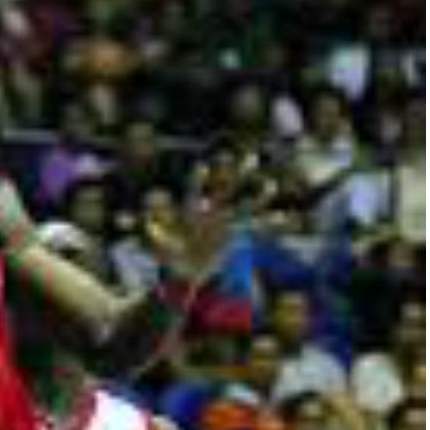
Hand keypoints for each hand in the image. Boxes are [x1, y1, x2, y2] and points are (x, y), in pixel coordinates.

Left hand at [145, 148, 269, 285]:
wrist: (184, 272)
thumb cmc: (169, 257)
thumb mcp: (160, 247)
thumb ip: (155, 233)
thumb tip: (146, 220)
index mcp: (190, 212)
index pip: (194, 191)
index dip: (198, 181)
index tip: (203, 167)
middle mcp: (209, 213)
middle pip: (225, 189)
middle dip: (237, 174)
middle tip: (251, 157)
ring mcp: (223, 223)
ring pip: (243, 206)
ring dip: (257, 197)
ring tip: (270, 185)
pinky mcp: (233, 236)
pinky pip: (253, 229)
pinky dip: (267, 225)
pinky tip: (283, 218)